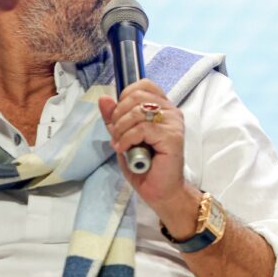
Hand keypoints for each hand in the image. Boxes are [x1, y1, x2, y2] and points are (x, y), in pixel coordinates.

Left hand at [98, 80, 199, 231]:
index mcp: (162, 107)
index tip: (118, 116)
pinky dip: (127, 139)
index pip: (144, 85)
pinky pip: (142, 129)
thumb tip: (103, 98)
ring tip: (119, 144)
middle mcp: (171, 111)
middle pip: (137, 96)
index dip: (125, 96)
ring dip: (120, 129)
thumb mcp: (123, 137)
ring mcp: (173, 123)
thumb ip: (115, 118)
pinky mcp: (172, 136)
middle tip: (115, 134)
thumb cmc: (145, 166)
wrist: (160, 191)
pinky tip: (124, 149)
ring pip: (137, 111)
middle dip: (118, 115)